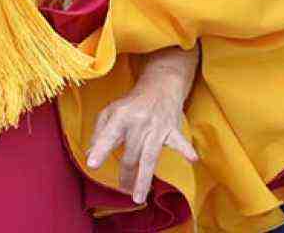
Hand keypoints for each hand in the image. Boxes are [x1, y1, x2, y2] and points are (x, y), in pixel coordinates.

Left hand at [85, 46, 199, 203]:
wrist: (161, 85)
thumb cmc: (132, 103)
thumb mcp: (111, 111)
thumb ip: (100, 132)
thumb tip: (90, 153)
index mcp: (121, 116)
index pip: (109, 135)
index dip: (100, 149)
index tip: (92, 164)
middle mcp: (139, 122)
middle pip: (131, 154)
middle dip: (125, 174)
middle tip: (122, 189)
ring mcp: (157, 127)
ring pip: (150, 157)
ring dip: (143, 178)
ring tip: (138, 197)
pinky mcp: (172, 129)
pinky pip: (180, 141)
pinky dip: (186, 149)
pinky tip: (193, 159)